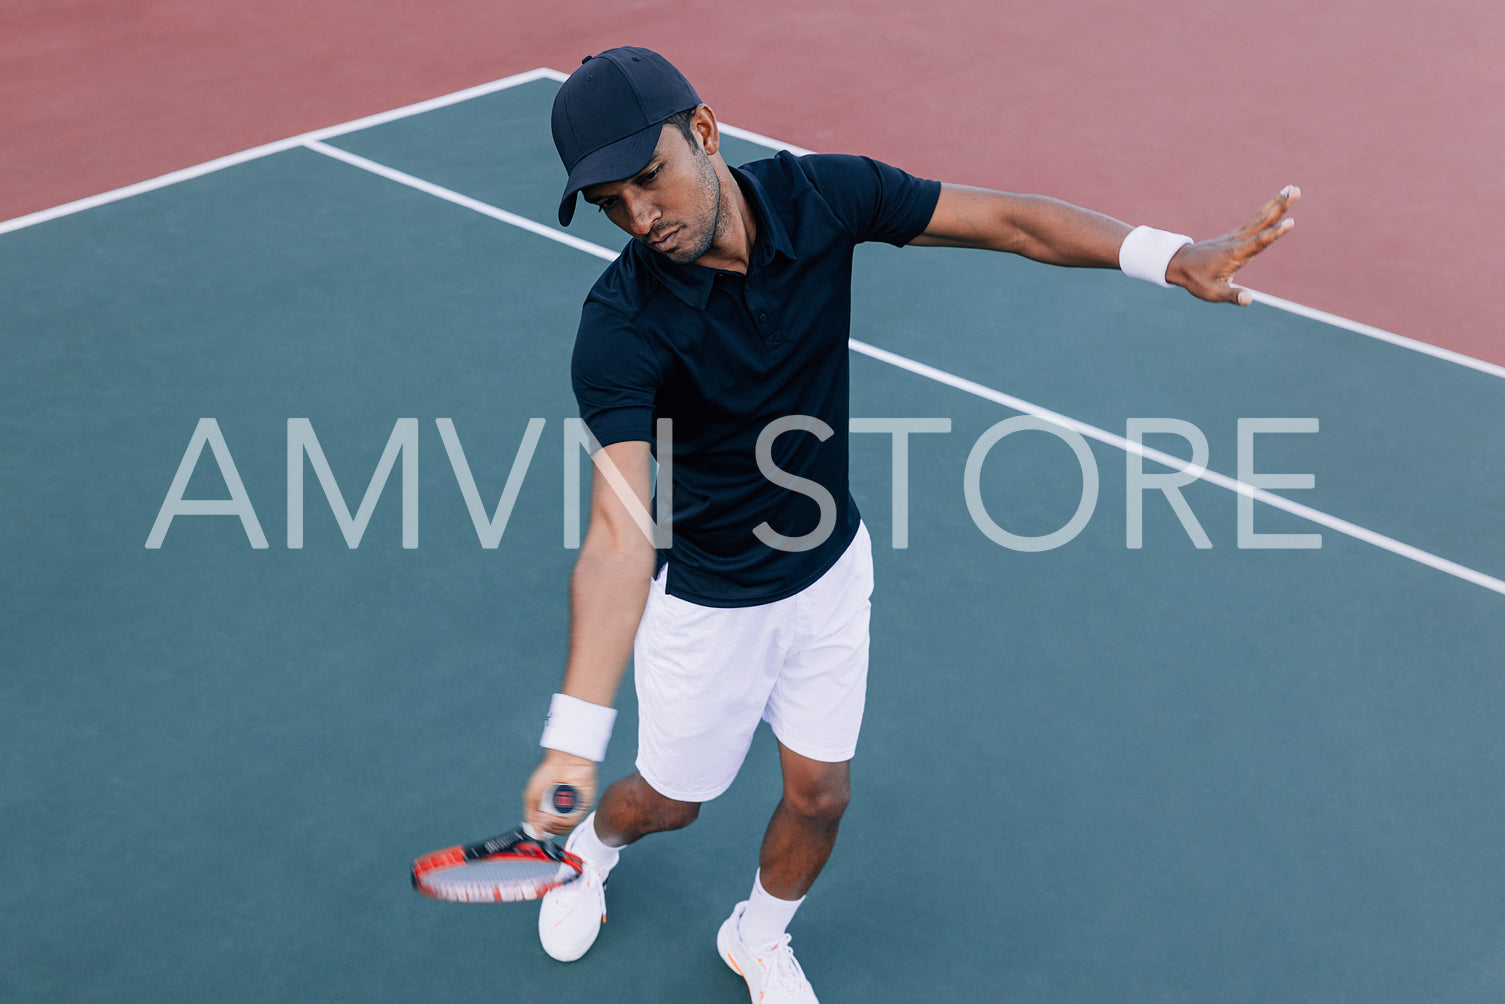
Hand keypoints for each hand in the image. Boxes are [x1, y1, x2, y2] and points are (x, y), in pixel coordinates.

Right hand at [523, 749, 597, 836]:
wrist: (563, 760)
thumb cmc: (547, 773)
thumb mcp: (532, 797)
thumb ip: (532, 817)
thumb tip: (537, 835)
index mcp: (553, 806)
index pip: (550, 827)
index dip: (544, 830)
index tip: (538, 828)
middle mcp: (564, 808)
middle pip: (558, 829)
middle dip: (548, 828)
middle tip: (542, 820)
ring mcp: (575, 807)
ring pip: (566, 827)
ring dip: (555, 826)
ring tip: (547, 817)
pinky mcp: (584, 804)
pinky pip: (575, 819)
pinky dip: (564, 821)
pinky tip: (556, 815)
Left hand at [1167, 185, 1299, 305]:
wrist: (1179, 264)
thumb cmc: (1196, 280)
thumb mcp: (1212, 292)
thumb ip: (1232, 295)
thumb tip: (1248, 299)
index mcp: (1235, 254)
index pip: (1258, 242)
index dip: (1275, 233)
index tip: (1290, 222)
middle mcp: (1237, 241)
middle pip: (1262, 221)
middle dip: (1280, 207)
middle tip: (1297, 190)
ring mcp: (1236, 236)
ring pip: (1259, 217)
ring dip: (1276, 202)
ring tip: (1293, 188)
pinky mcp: (1235, 235)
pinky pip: (1254, 220)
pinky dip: (1266, 210)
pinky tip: (1276, 202)